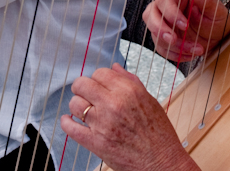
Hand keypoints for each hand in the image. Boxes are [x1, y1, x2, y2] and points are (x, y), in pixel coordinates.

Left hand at [60, 64, 199, 170]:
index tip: (98, 85)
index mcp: (129, 91)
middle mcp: (114, 104)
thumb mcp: (150, 101)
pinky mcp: (95, 142)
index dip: (97, 78)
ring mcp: (102, 123)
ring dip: (77, 106)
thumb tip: (114, 68)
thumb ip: (131, 81)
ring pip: (74, 104)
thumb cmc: (159, 134)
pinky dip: (66, 123)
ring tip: (83, 110)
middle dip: (82, 87)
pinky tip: (69, 120)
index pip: (100, 72)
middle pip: (82, 84)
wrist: (163, 164)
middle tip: (85, 94)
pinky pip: (70, 128)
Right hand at [144, 0, 229, 62]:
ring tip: (196, 50)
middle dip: (160, 29)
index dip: (171, 13)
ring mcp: (162, 24)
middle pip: (149, 15)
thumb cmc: (216, 18)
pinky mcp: (163, 39)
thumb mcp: (216, 9)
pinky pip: (161, 49)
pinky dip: (175, 55)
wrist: (218, 36)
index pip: (164, 0)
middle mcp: (164, 8)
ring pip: (155, 34)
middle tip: (174, 40)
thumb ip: (207, 1)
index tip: (185, 25)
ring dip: (173, 46)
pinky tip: (190, 55)